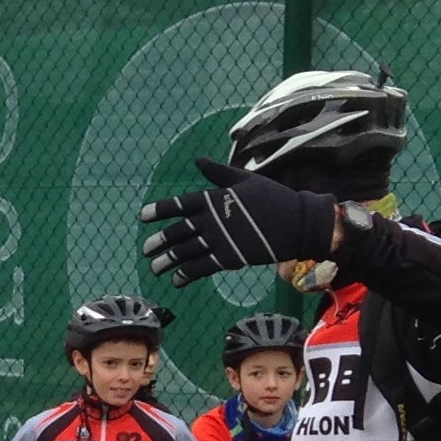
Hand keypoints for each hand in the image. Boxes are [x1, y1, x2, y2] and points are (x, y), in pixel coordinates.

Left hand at [140, 158, 338, 287]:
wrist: (297, 222)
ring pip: (186, 252)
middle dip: (159, 241)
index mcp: (214, 199)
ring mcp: (220, 241)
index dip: (160, 210)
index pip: (180, 205)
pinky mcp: (230, 258)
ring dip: (168, 261)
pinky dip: (187, 274)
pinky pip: (202, 268)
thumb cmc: (272, 197)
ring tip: (154, 267)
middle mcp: (212, 221)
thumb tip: (198, 160)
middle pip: (178, 232)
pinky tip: (176, 280)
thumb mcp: (244, 179)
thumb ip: (218, 173)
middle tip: (145, 249)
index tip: (143, 216)